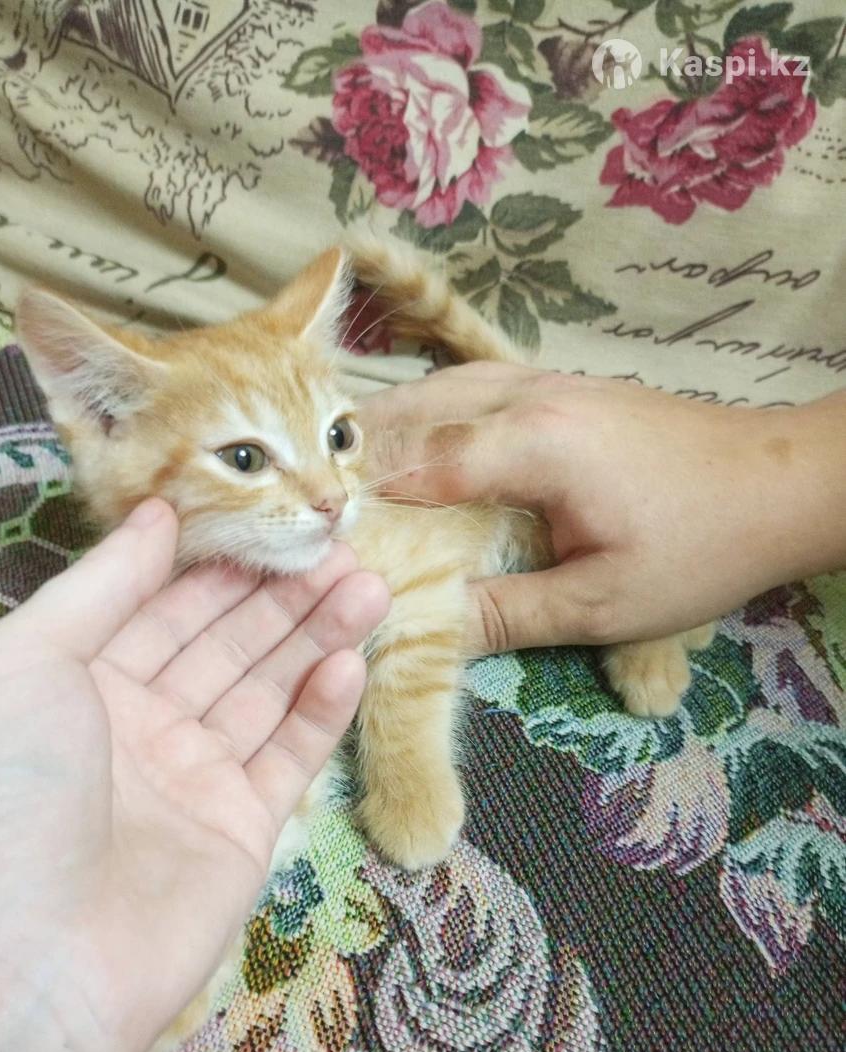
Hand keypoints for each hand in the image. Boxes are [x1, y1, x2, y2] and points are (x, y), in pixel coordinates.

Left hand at [0, 498, 388, 1051]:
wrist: (30, 957)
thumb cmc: (10, 788)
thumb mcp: (27, 660)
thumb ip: (102, 583)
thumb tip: (157, 513)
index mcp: (81, 684)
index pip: (165, 607)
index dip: (221, 563)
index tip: (276, 517)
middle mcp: (141, 726)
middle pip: (225, 643)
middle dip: (282, 595)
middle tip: (342, 546)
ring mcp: (195, 780)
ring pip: (266, 691)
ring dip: (316, 638)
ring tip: (368, 586)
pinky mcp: (244, 830)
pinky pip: (288, 757)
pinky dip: (320, 709)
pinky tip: (350, 662)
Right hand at [363, 364, 845, 652]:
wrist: (782, 481)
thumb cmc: (700, 546)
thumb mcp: (603, 603)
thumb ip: (508, 613)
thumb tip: (426, 630)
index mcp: (535, 443)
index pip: (420, 465)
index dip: (365, 501)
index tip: (315, 537)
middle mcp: (528, 395)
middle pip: (415, 412)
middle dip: (360, 455)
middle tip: (309, 503)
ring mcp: (546, 380)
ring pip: (438, 389)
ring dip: (390, 428)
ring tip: (343, 473)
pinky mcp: (562, 386)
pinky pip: (470, 387)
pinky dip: (428, 414)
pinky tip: (414, 442)